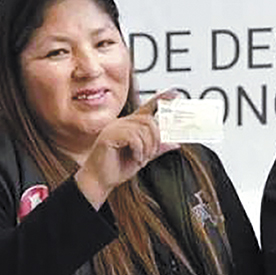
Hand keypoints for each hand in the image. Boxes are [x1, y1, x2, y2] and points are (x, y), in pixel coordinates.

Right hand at [74, 90, 179, 208]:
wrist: (100, 180)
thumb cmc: (116, 168)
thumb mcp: (143, 156)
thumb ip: (157, 148)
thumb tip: (174, 143)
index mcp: (130, 125)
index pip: (147, 107)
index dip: (161, 99)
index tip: (175, 94)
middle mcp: (122, 123)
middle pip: (148, 121)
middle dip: (155, 140)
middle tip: (149, 155)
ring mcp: (114, 128)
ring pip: (142, 130)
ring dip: (147, 148)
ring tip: (140, 159)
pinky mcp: (109, 136)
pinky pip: (133, 138)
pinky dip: (138, 151)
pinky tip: (135, 159)